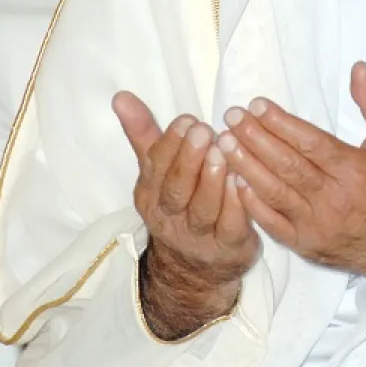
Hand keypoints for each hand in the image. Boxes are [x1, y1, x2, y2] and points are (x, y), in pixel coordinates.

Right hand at [113, 92, 258, 339]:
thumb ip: (144, 134)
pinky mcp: (228, 248)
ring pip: (204, 209)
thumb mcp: (158, 171)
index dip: (171, 145)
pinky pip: (232, 226)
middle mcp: (170, 218)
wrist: (194, 270)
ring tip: (223, 152)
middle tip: (204, 131)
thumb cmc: (179, 204)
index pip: (156, 168)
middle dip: (188, 160)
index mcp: (150, 195)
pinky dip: (238, 204)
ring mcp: (199, 237)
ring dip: (213, 180)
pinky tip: (245, 181)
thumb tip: (121, 96)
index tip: (187, 120)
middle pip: (176, 191)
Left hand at [218, 63, 365, 303]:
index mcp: (355, 171)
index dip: (280, 123)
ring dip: (246, 166)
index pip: (310, 143)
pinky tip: (234, 181)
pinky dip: (252, 203)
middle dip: (255, 138)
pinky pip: (272, 224)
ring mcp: (317, 225)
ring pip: (275, 192)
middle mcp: (334, 199)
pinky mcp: (306, 245)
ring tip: (224, 143)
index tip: (256, 105)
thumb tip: (359, 68)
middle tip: (231, 117)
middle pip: (287, 165)